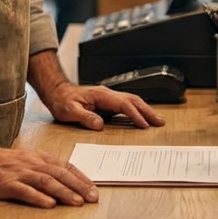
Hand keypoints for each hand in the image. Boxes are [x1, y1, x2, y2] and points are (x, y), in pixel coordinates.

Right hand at [0, 142, 98, 208]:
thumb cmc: (4, 163)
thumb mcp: (27, 162)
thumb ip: (45, 169)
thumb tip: (67, 182)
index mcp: (39, 158)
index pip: (65, 166)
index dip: (81, 177)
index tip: (94, 189)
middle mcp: (32, 163)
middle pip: (60, 174)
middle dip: (78, 186)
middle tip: (93, 198)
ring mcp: (19, 173)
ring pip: (46, 181)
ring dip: (64, 191)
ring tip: (77, 202)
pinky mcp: (6, 183)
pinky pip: (24, 191)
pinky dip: (38, 197)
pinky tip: (49, 204)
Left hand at [44, 81, 164, 130]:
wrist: (58, 93)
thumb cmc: (63, 101)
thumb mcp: (69, 111)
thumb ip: (85, 117)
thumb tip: (100, 125)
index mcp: (101, 95)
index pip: (123, 104)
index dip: (135, 114)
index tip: (144, 125)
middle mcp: (108, 94)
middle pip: (133, 100)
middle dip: (147, 111)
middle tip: (160, 122)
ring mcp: (109, 97)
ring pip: (132, 100)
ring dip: (145, 110)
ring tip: (156, 120)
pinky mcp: (108, 102)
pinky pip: (127, 105)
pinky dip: (137, 110)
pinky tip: (142, 117)